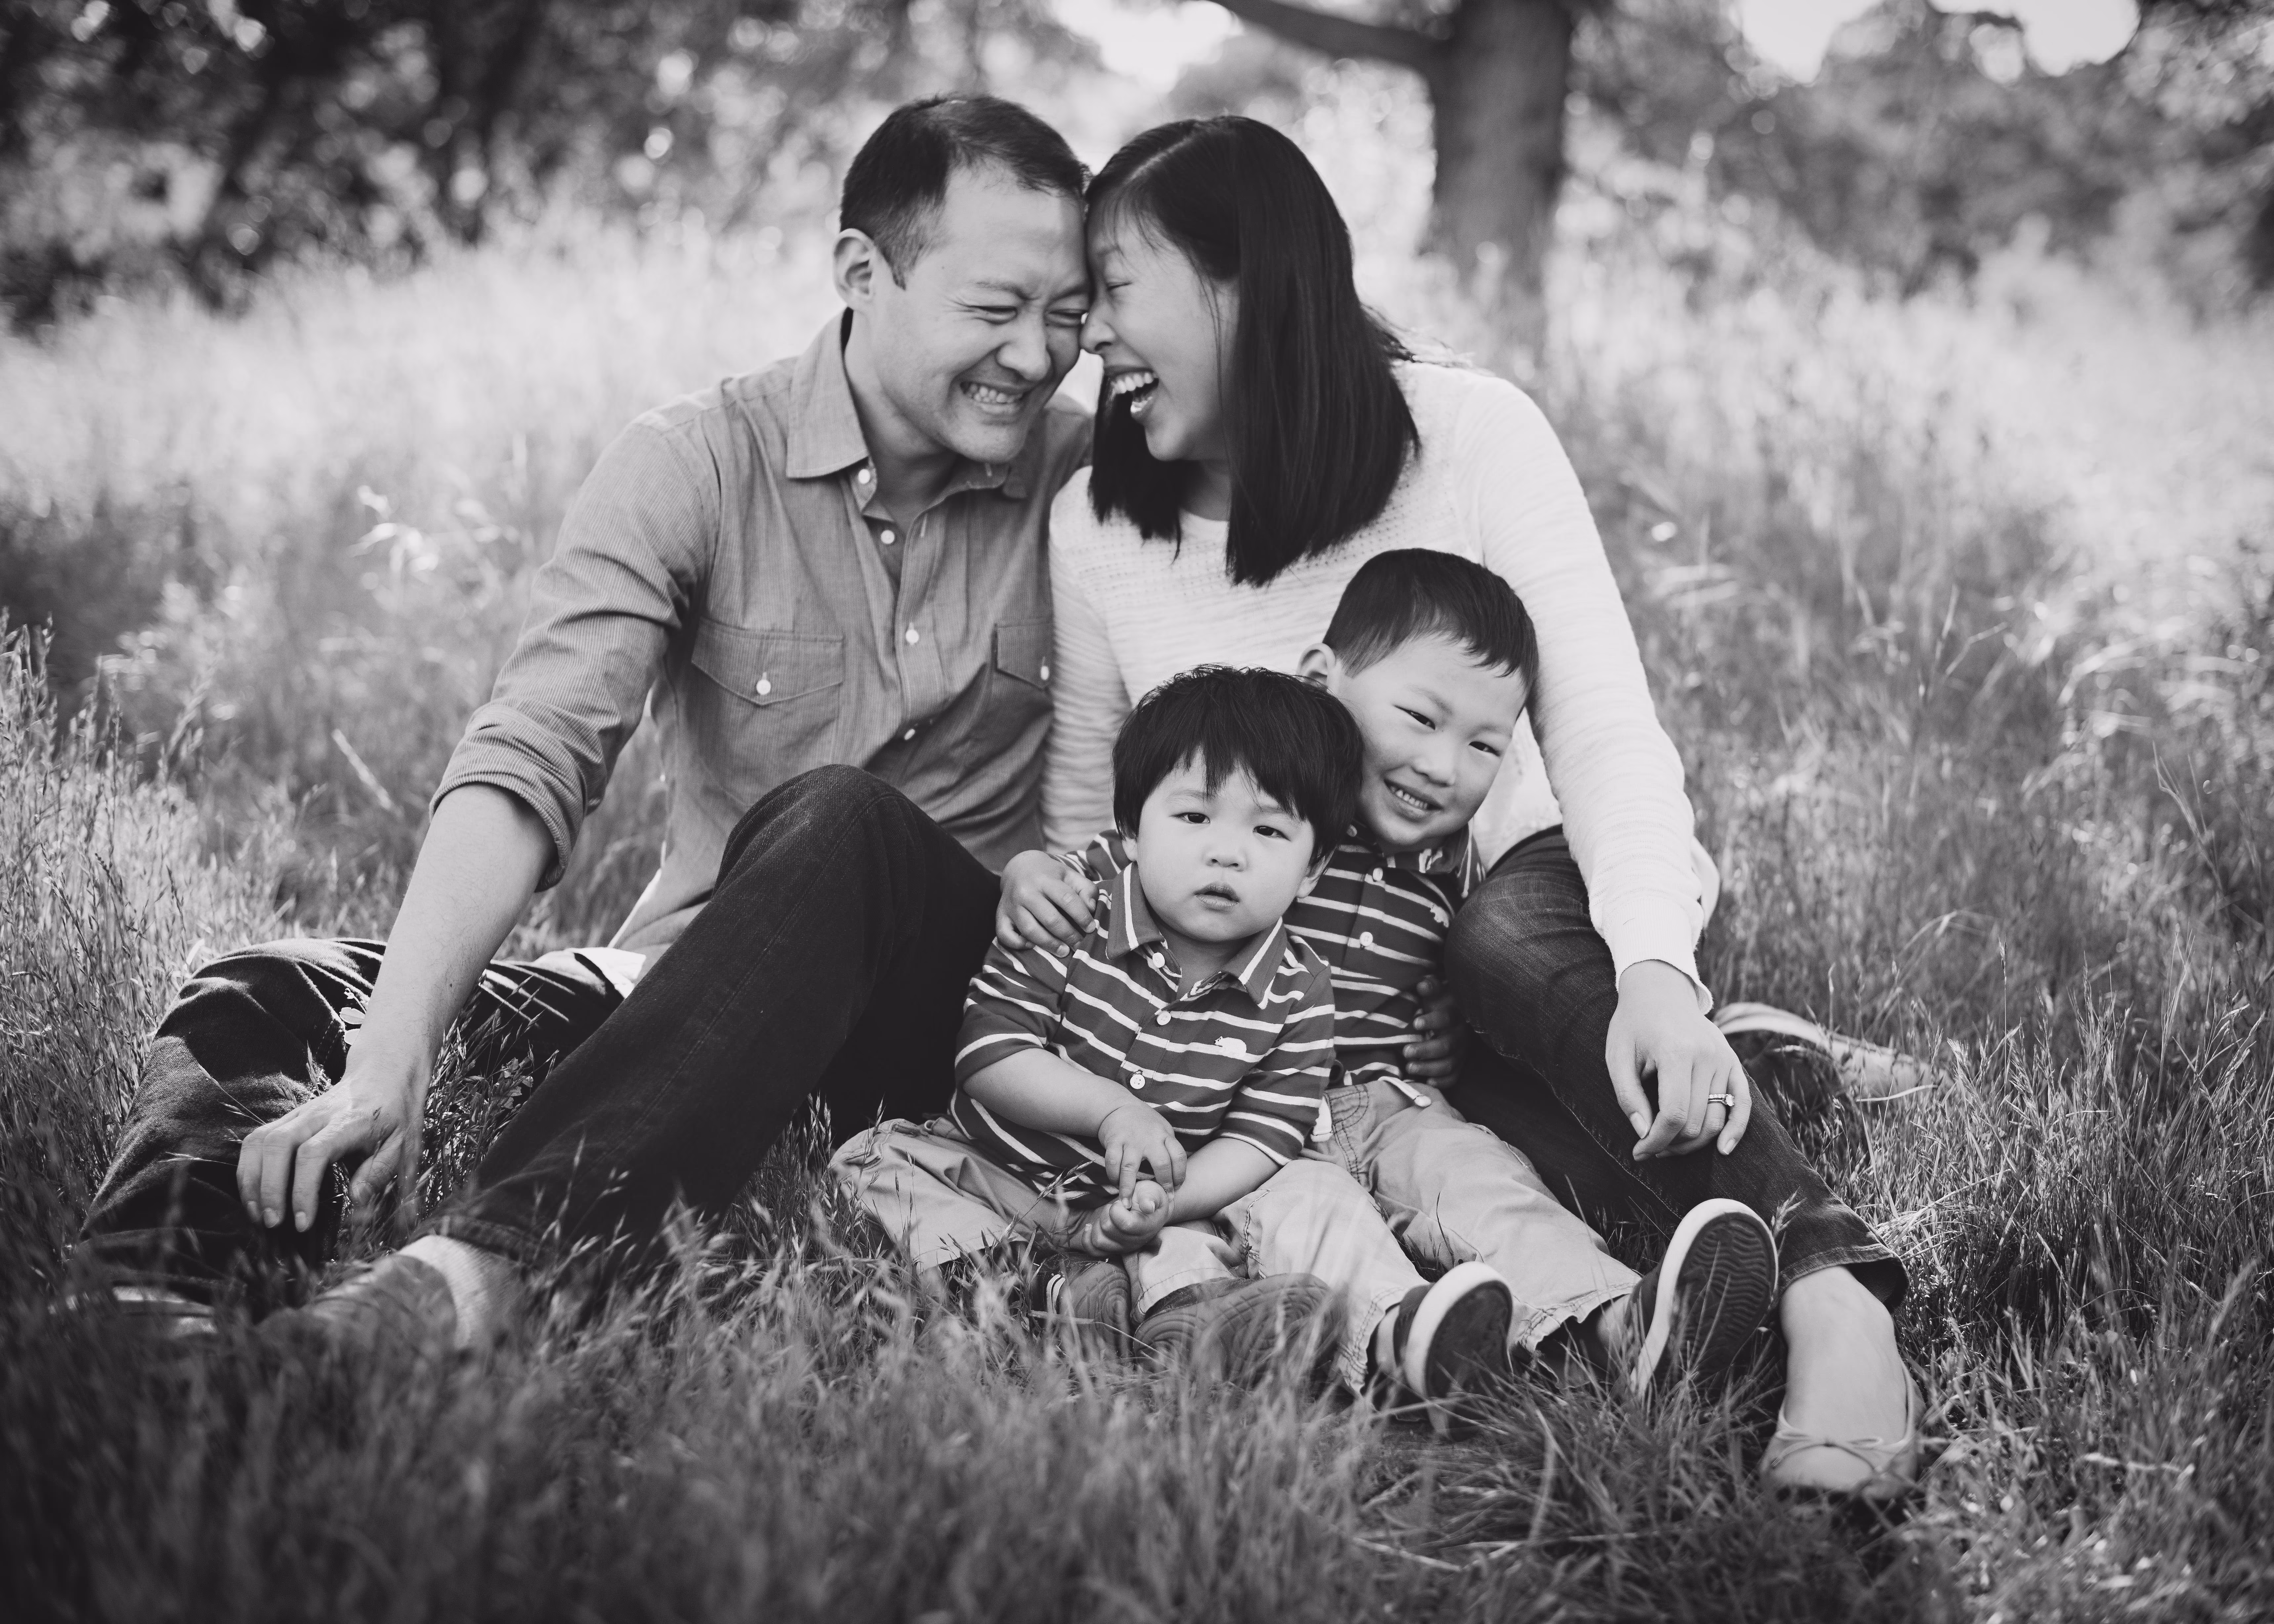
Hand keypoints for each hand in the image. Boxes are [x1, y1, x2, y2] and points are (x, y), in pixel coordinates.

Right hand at [237, 1045, 424, 1234]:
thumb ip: (380, 1172)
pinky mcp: (287, 1118)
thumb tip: (357, 1200)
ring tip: (257, 1214)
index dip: (302, 1189)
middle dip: (268, 1188)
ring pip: (259, 1140)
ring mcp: (298, 1114)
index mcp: (349, 1122)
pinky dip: (248, 1167)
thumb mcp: (403, 1143)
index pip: (314, 1153)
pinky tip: (253, 1193)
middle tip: (273, 1223)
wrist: (384, 1074)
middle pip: (277, 1145)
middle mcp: (318, 1115)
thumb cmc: (395, 1113)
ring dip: (251, 1179)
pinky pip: (256, 1139)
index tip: (303, 1222)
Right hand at [995, 849, 1097, 955]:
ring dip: (1049, 944)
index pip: (1067, 899)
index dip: (1082, 916)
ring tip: (1064, 951)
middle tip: (1080, 944)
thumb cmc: (1049, 875)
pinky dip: (1018, 944)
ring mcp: (1011, 905)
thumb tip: (1091, 908)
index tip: (1092, 928)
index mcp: (1045, 879)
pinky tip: (1032, 946)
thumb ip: (1085, 889)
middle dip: (1068, 935)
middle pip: (1050, 918)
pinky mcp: (1000, 915)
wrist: (1018, 868)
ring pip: (1030, 930)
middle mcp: (1025, 892)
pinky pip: (1005, 935)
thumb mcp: (1069, 875)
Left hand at [1084, 1178, 1169, 1252]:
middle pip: (1108, 1229)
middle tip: (1115, 1206)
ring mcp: (1122, 1248)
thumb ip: (1150, 1197)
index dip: (1117, 1209)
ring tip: (1107, 1215)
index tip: (1122, 1202)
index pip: (1125, 1224)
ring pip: (1098, 1241)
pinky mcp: (1111, 1249)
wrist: (1147, 1207)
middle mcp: (1134, 1242)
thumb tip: (1148, 1207)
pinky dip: (1086, 1238)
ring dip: (1098, 1224)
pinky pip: (1092, 1250)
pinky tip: (1090, 1226)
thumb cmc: (1148, 1197)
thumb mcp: (1152, 1192)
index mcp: (1146, 1228)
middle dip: (1107, 1212)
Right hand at [1096, 1100, 1184, 1199]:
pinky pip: (1112, 1162)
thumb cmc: (1144, 1124)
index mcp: (1164, 1135)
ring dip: (1127, 1188)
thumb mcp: (1162, 1130)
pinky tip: (1115, 1184)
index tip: (1176, 1189)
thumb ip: (1168, 1149)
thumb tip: (1176, 1179)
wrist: (1118, 1106)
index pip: (1179, 1156)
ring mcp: (1130, 1139)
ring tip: (1127, 1204)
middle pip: (1161, 1163)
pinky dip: (1113, 1175)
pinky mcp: (1113, 1140)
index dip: (1180, 1175)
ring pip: (1130, 1167)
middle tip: (1157, 1199)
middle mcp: (1150, 1138)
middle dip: (1162, 1183)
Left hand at [1402, 974, 1470, 1083]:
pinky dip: (1442, 1082)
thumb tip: (1422, 984)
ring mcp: (1461, 1052)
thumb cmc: (1439, 1004)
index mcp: (1455, 1015)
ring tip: (1410, 1067)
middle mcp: (1460, 1035)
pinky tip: (1428, 1081)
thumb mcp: (1436, 993)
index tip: (1415, 1023)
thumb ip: (1431, 987)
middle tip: (1405, 1052)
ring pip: (1448, 1063)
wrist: (1455, 1017)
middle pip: (1446, 1046)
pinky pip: (1454, 1077)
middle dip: (1425, 1050)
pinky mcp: (1459, 1065)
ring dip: (1429, 1067)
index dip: (1433, 1020)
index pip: (1447, 1018)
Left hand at [1605, 960, 1750, 1158]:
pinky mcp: (1733, 1061)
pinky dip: (1736, 1129)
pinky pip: (1742, 1102)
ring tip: (1669, 1145)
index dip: (1656, 1141)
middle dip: (1671, 1144)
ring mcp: (1724, 1058)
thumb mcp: (1618, 1058)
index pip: (1674, 1115)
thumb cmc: (1633, 1026)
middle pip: (1696, 1122)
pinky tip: (1723, 1149)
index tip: (1639, 1151)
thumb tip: (1644, 1134)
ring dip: (1694, 1142)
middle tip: (1649, 1146)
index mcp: (1675, 1053)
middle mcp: (1706, 1056)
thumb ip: (1628, 1097)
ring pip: (1717, 1119)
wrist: (1659, 992)